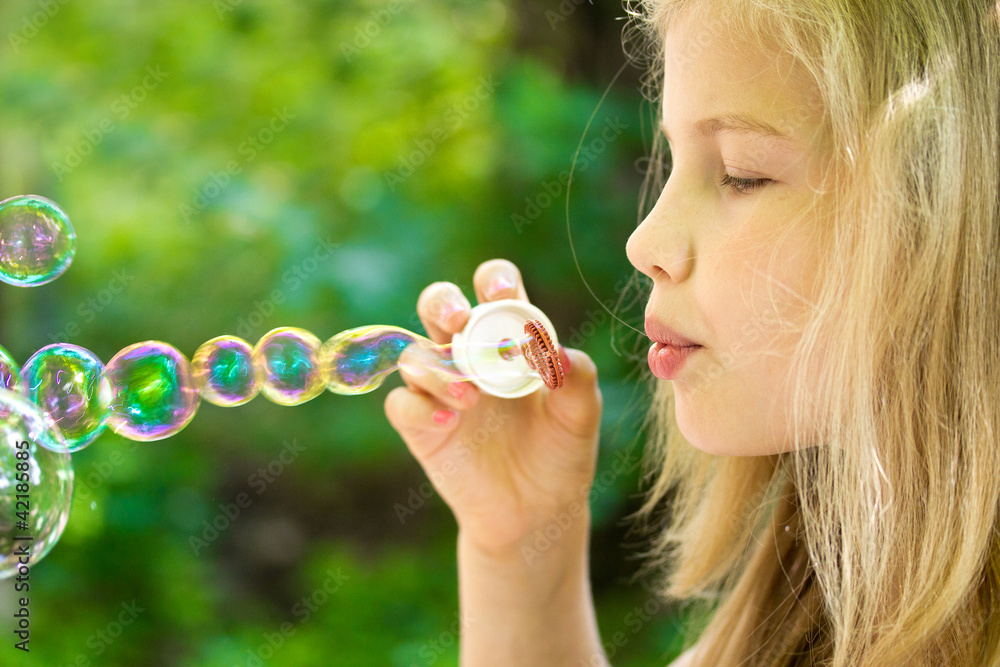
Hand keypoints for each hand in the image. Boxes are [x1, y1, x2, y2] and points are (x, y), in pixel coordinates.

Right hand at [384, 259, 602, 558]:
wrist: (538, 512)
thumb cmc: (560, 452)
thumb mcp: (580, 416)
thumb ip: (577, 380)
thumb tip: (560, 352)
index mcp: (509, 337)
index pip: (494, 290)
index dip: (493, 280)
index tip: (502, 292)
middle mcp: (468, 353)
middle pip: (438, 306)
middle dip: (443, 302)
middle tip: (461, 320)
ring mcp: (440, 389)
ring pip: (415, 355)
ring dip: (438, 369)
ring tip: (470, 398)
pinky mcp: (421, 427)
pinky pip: (402, 405)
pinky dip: (419, 409)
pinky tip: (449, 423)